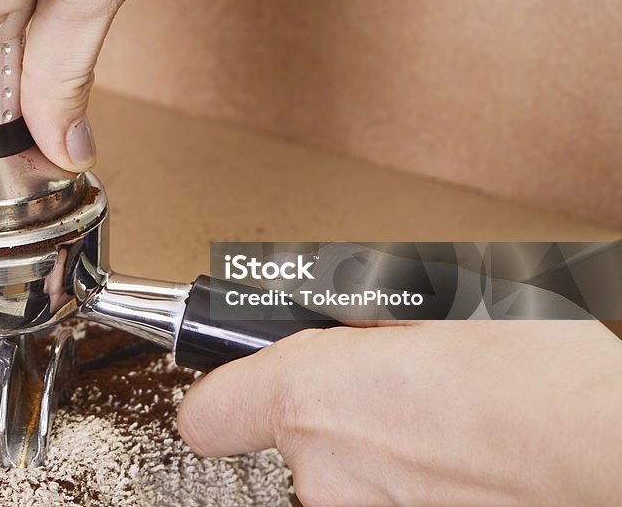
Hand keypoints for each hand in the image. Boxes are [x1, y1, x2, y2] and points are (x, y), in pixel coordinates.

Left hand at [178, 321, 621, 505]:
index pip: (207, 414)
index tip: (235, 384)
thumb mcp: (441, 302)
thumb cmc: (547, 380)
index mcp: (314, 395)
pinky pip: (387, 501)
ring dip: (383, 451)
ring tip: (447, 425)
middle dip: (337, 411)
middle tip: (397, 387)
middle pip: (296, 442)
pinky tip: (466, 458)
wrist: (615, 455)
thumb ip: (368, 312)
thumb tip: (347, 317)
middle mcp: (327, 473)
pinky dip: (417, 483)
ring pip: (347, 477)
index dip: (224, 393)